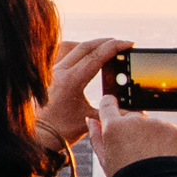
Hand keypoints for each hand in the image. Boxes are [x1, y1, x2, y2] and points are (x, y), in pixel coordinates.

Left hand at [43, 38, 119, 155]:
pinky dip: (76, 51)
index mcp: (70, 81)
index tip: (130, 43)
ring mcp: (51, 72)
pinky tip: (85, 57)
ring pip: (70, 47)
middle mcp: (59, 72)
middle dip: (105, 42)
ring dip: (89, 45)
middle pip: (84, 47)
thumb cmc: (62, 129)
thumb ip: (113, 110)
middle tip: (122, 43)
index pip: (96, 56)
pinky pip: (61, 54)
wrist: (38, 135)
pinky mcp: (48, 75)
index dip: (115, 47)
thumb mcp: (91, 119)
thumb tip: (137, 110)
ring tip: (104, 48)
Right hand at [94, 110, 176, 173]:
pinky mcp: (173, 130)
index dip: (108, 105)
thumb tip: (91, 121)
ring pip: (149, 124)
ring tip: (148, 155)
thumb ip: (96, 136)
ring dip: (148, 134)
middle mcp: (135, 120)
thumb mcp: (104, 159)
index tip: (110, 106)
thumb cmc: (127, 176)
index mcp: (114, 126)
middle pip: (130, 116)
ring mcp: (156, 124)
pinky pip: (166, 130)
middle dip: (129, 126)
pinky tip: (160, 155)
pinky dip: (164, 140)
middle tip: (131, 147)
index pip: (108, 104)